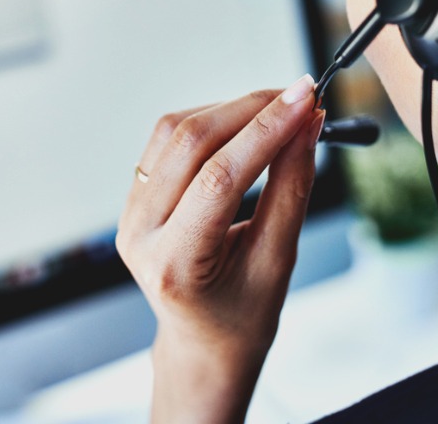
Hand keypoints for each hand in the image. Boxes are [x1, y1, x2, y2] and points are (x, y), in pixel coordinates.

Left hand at [116, 75, 324, 423]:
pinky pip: (167, 140)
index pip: (220, 178)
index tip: (306, 99)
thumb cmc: (244, 314)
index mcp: (173, 264)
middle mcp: (139, 234)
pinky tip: (245, 123)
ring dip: (231, 109)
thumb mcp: (278, 259)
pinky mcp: (135, 196)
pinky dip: (211, 120)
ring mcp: (130, 213)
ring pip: (175, 131)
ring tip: (279, 109)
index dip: (267, 130)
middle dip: (252, 109)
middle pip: (191, 143)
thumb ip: (292, 188)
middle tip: (302, 96)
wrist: (204, 341)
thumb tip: (307, 124)